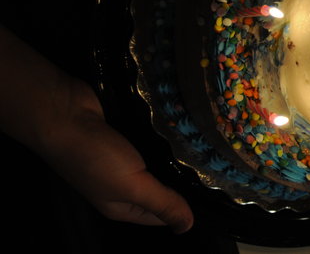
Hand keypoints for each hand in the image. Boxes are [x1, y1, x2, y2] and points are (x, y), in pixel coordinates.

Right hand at [0, 26, 193, 233]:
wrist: (64, 113)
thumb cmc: (96, 156)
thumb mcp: (132, 185)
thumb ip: (161, 203)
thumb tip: (187, 228)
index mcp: (122, 205)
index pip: (161, 214)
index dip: (184, 206)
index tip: (213, 192)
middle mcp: (122, 184)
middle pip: (161, 187)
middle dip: (182, 178)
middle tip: (213, 164)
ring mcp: (121, 158)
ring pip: (157, 161)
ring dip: (174, 154)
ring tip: (203, 144)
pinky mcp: (124, 134)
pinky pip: (150, 139)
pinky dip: (163, 136)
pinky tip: (182, 128)